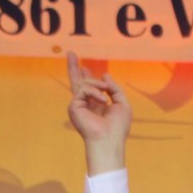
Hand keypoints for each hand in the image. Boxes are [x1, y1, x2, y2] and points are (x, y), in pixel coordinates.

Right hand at [65, 52, 129, 174]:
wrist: (109, 139)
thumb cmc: (118, 127)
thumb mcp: (122, 104)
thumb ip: (114, 89)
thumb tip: (105, 75)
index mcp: (96, 105)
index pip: (89, 88)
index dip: (87, 76)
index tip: (84, 67)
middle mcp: (85, 105)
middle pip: (77, 83)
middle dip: (74, 68)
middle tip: (71, 53)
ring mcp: (78, 106)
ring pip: (85, 83)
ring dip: (98, 87)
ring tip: (105, 99)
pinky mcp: (73, 107)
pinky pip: (84, 89)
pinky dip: (95, 92)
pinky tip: (102, 102)